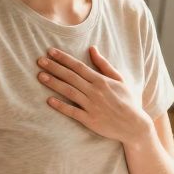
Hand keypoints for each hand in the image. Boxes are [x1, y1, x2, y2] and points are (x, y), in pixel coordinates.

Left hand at [36, 45, 150, 144]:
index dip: (64, 59)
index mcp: (101, 80)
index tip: (51, 52)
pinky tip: (49, 100)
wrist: (134, 125)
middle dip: (54, 68)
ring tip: (40, 76)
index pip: (79, 66)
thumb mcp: (119, 79)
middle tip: (39, 61)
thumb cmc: (127, 101)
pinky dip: (61, 106)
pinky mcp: (90, 120)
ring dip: (54, 83)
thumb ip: (104, 64)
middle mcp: (95, 91)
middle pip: (71, 77)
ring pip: (69, 92)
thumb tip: (92, 48)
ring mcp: (92, 106)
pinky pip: (73, 112)